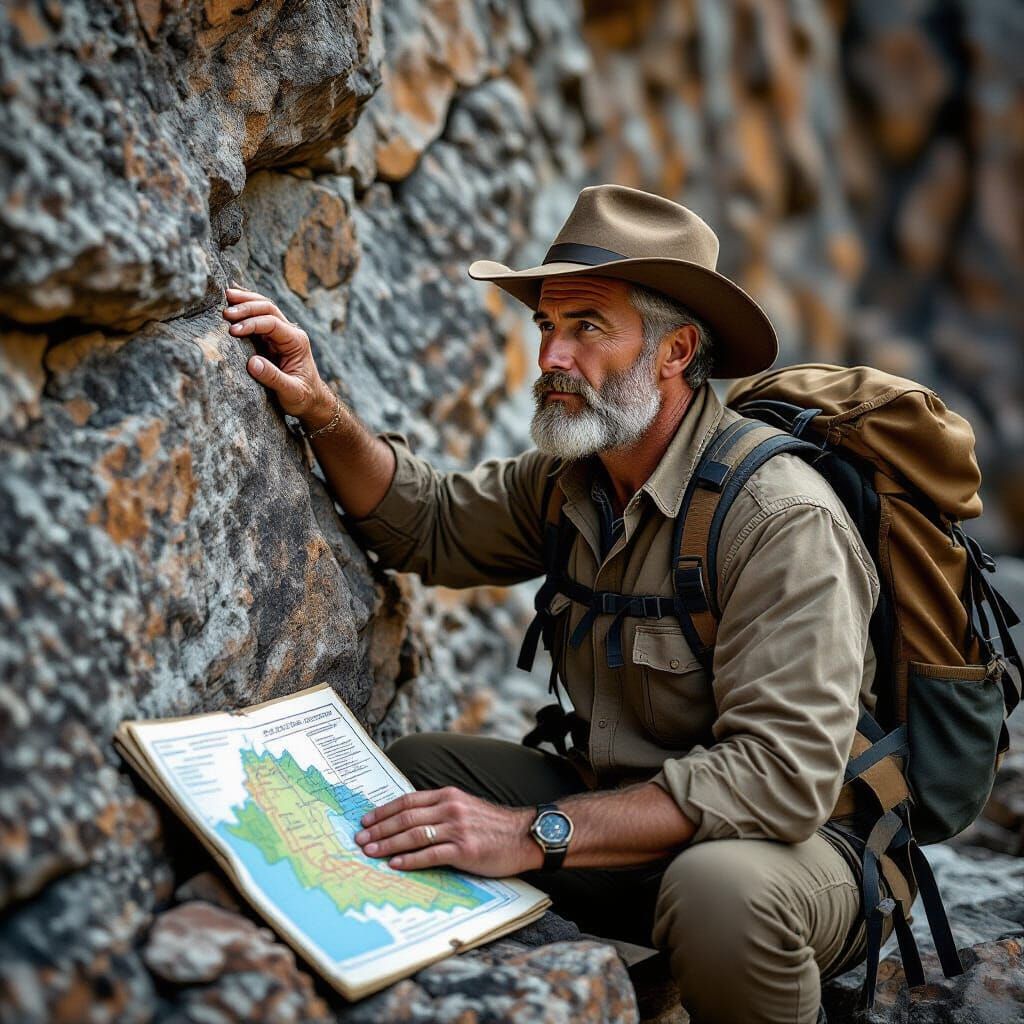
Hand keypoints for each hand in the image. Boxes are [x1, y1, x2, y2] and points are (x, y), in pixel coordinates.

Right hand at [222, 285, 329, 417]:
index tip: (233, 331)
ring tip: (225, 297)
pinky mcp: (272, 339)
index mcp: (297, 342)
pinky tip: (232, 303)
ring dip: (245, 301)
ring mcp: (282, 334)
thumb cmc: (304, 397)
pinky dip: (246, 309)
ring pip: (264, 308)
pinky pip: (259, 317)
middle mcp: (291, 333)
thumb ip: (273, 378)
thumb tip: (252, 363)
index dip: (252, 324)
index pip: (272, 323)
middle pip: (268, 308)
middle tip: (225, 311)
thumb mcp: (291, 392)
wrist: (312, 400)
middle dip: (247, 307)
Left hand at [354, 787, 541, 876]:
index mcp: (448, 795)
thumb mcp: (465, 807)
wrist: (524, 835)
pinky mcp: (464, 849)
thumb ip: (440, 810)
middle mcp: (450, 808)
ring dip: (388, 844)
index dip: (384, 811)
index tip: (366, 821)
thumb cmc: (493, 826)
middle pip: (406, 818)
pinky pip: (431, 855)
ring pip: (414, 835)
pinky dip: (410, 859)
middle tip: (360, 839)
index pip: (408, 801)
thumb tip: (409, 821)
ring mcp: (457, 828)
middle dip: (379, 829)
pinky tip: (396, 864)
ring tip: (371, 852)